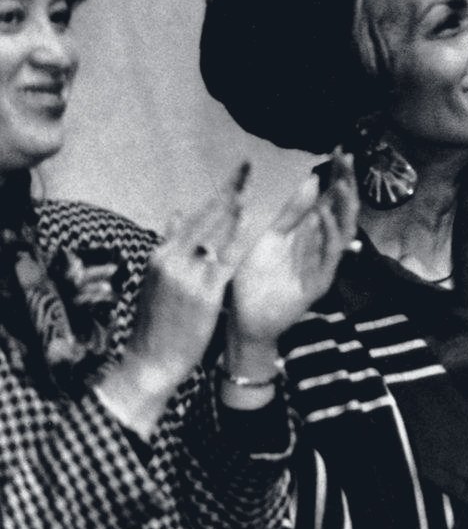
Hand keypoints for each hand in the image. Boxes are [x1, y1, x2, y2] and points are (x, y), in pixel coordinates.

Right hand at [96, 164, 248, 435]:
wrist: (150, 361)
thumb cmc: (158, 323)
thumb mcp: (158, 280)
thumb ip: (171, 245)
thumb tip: (178, 211)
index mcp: (162, 254)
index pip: (195, 216)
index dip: (217, 194)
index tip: (236, 175)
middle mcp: (172, 258)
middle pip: (205, 217)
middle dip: (229, 191)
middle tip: (248, 167)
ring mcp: (187, 274)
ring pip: (217, 234)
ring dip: (237, 210)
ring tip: (254, 187)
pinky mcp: (203, 292)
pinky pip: (227, 260)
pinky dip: (240, 241)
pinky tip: (256, 226)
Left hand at [226, 151, 358, 355]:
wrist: (245, 318)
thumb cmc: (255, 278)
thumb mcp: (270, 237)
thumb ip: (292, 211)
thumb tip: (313, 179)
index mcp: (311, 234)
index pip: (331, 199)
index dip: (338, 177)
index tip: (342, 152)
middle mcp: (322, 247)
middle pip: (342, 212)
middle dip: (346, 186)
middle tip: (348, 161)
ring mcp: (323, 265)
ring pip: (342, 233)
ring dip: (342, 208)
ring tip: (341, 184)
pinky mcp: (318, 283)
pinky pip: (328, 258)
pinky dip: (326, 236)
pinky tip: (321, 216)